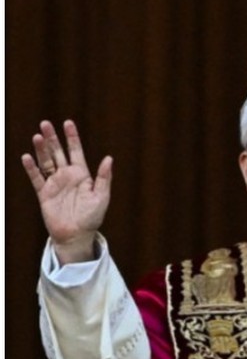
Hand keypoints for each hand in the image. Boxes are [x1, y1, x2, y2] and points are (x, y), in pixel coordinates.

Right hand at [21, 120, 112, 263]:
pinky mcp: (44, 194)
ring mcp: (55, 184)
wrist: (77, 235)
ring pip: (46, 162)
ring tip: (37, 136)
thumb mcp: (102, 197)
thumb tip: (109, 158)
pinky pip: (36, 178)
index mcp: (82, 175)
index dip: (72, 138)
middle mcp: (67, 176)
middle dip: (52, 139)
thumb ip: (104, 178)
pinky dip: (31, 168)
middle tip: (45, 123)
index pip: (76, 152)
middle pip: (58, 152)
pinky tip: (27, 157)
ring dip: (41, 149)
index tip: (68, 123)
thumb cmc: (92, 218)